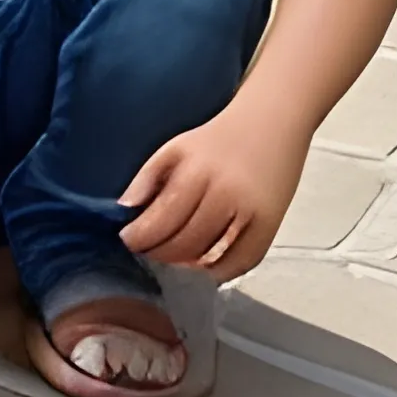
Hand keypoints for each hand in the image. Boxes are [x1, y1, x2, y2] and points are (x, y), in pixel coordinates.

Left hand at [119, 105, 309, 281]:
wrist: (271, 124)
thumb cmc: (216, 139)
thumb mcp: (175, 148)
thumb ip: (147, 178)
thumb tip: (125, 209)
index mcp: (197, 172)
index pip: (163, 217)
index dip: (141, 237)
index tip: (127, 242)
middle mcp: (226, 195)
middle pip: (185, 241)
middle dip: (158, 254)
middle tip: (145, 255)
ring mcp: (251, 214)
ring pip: (211, 255)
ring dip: (185, 266)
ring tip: (167, 262)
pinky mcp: (271, 226)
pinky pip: (243, 262)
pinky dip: (220, 272)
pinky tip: (201, 269)